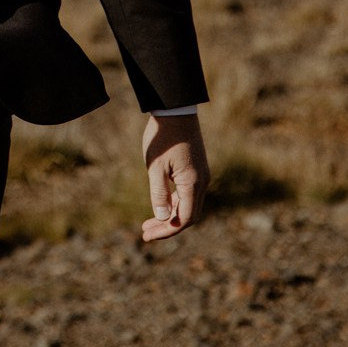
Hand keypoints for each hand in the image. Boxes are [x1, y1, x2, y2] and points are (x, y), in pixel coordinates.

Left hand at [140, 111, 208, 241]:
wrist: (176, 111)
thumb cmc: (162, 137)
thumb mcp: (155, 167)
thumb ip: (159, 194)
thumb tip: (164, 219)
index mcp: (193, 183)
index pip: (184, 219)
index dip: (167, 231)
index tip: (147, 235)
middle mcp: (202, 182)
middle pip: (189, 216)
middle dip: (167, 227)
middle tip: (145, 233)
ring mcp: (202, 176)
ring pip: (190, 206)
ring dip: (171, 216)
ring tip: (149, 223)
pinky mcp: (198, 170)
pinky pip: (190, 194)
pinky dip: (176, 204)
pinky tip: (161, 206)